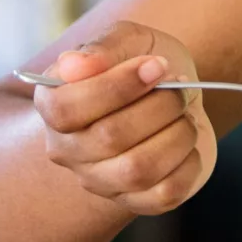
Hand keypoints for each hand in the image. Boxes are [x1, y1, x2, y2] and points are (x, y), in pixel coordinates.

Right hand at [28, 20, 215, 215]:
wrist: (172, 93)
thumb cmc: (141, 64)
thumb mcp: (126, 40)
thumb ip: (102, 48)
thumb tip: (74, 65)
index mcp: (52, 104)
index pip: (66, 109)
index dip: (116, 87)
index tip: (156, 65)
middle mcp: (67, 149)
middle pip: (109, 138)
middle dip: (159, 106)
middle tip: (179, 87)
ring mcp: (100, 181)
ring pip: (138, 170)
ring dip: (177, 134)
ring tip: (184, 114)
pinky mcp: (137, 201)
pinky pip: (166, 193)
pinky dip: (189, 163)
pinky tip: (187, 143)